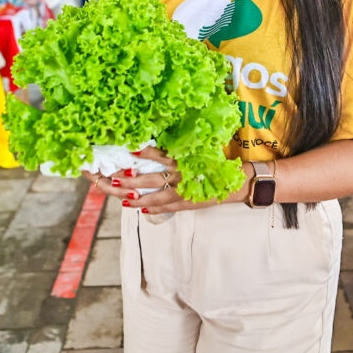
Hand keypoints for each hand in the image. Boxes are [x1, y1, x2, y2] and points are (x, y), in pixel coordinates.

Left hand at [82, 146, 218, 214]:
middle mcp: (182, 174)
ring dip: (139, 199)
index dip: (146, 152)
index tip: (131, 150)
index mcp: (185, 158)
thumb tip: (162, 141)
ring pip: (157, 197)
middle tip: (115, 180)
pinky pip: (169, 207)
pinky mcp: (190, 203)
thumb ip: (183, 147)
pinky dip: (155, 209)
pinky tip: (143, 210)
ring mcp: (185, 191)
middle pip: (152, 179)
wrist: (237, 180)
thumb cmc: (217, 161)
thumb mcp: (202, 150)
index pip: (162, 154)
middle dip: (132, 181)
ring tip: (124, 200)